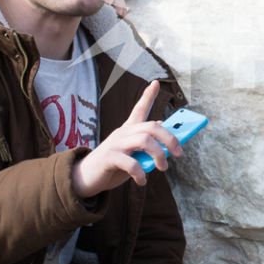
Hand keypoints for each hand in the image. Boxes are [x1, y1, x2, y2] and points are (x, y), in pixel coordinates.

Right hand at [69, 80, 180, 195]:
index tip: (156, 83)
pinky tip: (141, 181)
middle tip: (178, 154)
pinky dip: (141, 173)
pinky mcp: (108, 158)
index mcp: (128, 130)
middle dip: (170, 138)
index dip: (148, 96)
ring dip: (159, 155)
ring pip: (144, 140)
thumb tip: (162, 127)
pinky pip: (131, 163)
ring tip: (162, 168)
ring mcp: (115, 144)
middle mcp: (122, 133)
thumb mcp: (132, 154)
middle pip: (151, 126)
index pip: (139, 109)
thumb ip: (146, 144)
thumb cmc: (112, 165)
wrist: (84, 178)